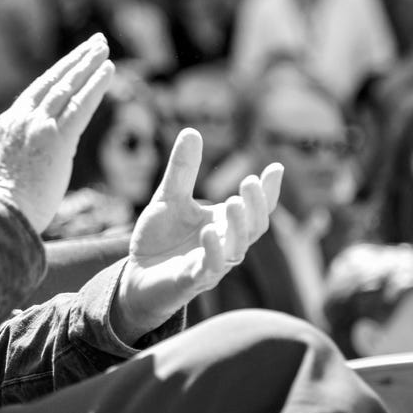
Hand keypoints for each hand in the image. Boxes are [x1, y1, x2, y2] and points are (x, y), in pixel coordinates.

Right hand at [0, 34, 113, 232]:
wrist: (0, 216)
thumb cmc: (5, 206)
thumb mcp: (9, 170)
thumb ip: (21, 155)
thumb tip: (31, 158)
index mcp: (8, 124)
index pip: (37, 91)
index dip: (58, 73)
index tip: (74, 61)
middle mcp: (21, 118)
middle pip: (53, 80)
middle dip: (76, 60)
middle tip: (95, 42)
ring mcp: (38, 126)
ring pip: (68, 87)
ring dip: (88, 64)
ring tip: (104, 48)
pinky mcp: (56, 139)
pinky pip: (80, 105)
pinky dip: (96, 85)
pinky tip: (109, 70)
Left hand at [111, 129, 282, 342]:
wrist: (136, 276)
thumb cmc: (160, 239)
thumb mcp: (169, 198)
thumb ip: (182, 170)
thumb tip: (192, 131)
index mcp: (225, 225)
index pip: (255, 209)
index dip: (268, 192)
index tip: (276, 168)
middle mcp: (225, 245)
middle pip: (253, 228)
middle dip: (256, 206)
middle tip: (249, 182)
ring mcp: (211, 265)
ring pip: (237, 249)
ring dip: (238, 226)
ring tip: (234, 202)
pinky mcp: (192, 281)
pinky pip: (209, 268)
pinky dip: (212, 251)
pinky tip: (209, 232)